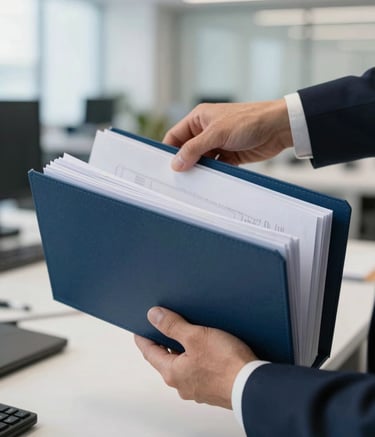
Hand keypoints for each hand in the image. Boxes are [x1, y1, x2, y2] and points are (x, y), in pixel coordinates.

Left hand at [134, 307, 256, 408]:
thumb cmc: (225, 363)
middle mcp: (182, 384)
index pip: (149, 352)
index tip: (139, 330)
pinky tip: (204, 349)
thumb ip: (172, 325)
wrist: (252, 384)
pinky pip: (197, 370)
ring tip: (184, 334)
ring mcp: (197, 389)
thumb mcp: (195, 336)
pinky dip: (195, 358)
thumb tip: (153, 316)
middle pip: (165, 360)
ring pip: (182, 365)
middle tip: (160, 328)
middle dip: (162, 343)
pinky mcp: (212, 388)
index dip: (143, 338)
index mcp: (172, 372)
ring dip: (180, 350)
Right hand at [163, 99, 292, 170]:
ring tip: (192, 184)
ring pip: (201, 161)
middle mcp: (206, 131)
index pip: (175, 136)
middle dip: (183, 163)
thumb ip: (194, 149)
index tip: (164, 167)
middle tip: (177, 180)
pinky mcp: (230, 156)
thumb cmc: (248, 120)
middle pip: (187, 150)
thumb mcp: (216, 133)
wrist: (278, 128)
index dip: (169, 151)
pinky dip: (212, 175)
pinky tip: (209, 183)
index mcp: (199, 119)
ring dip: (199, 171)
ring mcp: (218, 144)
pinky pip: (216, 167)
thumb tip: (176, 163)